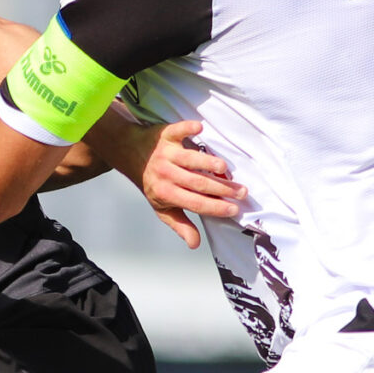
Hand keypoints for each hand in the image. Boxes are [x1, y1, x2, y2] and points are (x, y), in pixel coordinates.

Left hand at [134, 121, 244, 249]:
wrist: (131, 154)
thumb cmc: (153, 183)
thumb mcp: (162, 207)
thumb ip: (180, 225)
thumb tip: (195, 244)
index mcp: (166, 193)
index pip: (195, 203)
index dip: (215, 207)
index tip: (234, 209)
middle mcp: (166, 174)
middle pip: (198, 183)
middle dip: (221, 188)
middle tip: (242, 192)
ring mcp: (166, 154)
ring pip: (191, 160)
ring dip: (209, 163)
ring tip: (225, 169)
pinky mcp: (167, 135)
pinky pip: (178, 131)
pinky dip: (188, 128)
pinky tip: (200, 128)